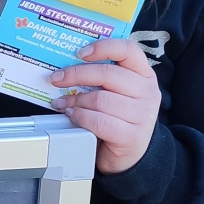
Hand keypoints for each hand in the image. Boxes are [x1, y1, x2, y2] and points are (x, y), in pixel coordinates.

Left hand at [48, 38, 160, 174]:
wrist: (131, 155)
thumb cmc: (119, 118)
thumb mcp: (117, 93)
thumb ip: (102, 78)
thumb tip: (66, 67)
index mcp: (144, 75)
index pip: (129, 50)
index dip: (103, 47)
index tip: (80, 53)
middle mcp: (147, 92)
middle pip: (108, 74)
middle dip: (76, 74)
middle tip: (56, 78)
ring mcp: (142, 115)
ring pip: (100, 99)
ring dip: (74, 100)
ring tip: (62, 103)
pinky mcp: (131, 136)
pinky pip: (99, 121)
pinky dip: (80, 117)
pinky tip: (72, 116)